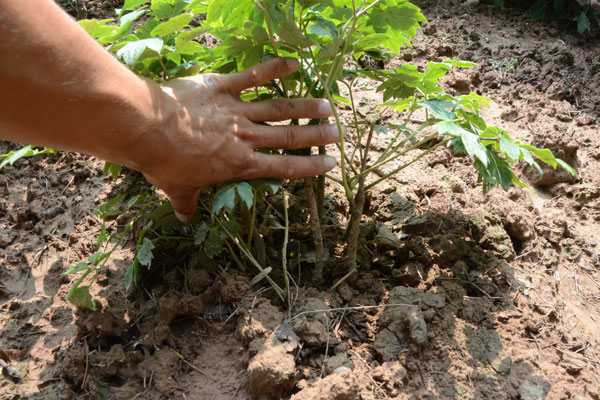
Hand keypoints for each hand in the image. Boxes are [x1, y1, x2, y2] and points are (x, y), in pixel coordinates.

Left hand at [139, 58, 339, 221]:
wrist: (146, 129)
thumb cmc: (163, 163)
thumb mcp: (176, 189)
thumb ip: (186, 202)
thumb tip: (185, 218)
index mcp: (239, 165)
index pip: (282, 167)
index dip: (308, 167)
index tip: (329, 164)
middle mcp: (245, 138)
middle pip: (288, 137)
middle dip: (315, 135)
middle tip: (337, 133)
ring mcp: (236, 111)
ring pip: (277, 108)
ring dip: (303, 106)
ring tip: (326, 105)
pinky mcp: (223, 88)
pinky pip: (252, 77)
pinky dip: (273, 69)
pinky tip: (293, 63)